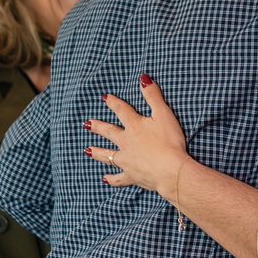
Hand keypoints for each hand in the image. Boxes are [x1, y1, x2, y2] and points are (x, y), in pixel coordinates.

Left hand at [83, 74, 188, 198]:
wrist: (170, 170)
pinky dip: (112, 178)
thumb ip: (153, 96)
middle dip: (97, 127)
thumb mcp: (164, 114)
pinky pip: (118, 178)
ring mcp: (126, 160)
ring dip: (97, 152)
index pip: (121, 110)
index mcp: (134, 126)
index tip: (105, 98)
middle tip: (87, 124)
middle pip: (108, 132)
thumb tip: (143, 78)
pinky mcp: (131, 176)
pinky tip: (105, 179)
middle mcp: (126, 142)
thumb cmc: (169, 141)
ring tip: (87, 150)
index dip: (113, 103)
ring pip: (108, 155)